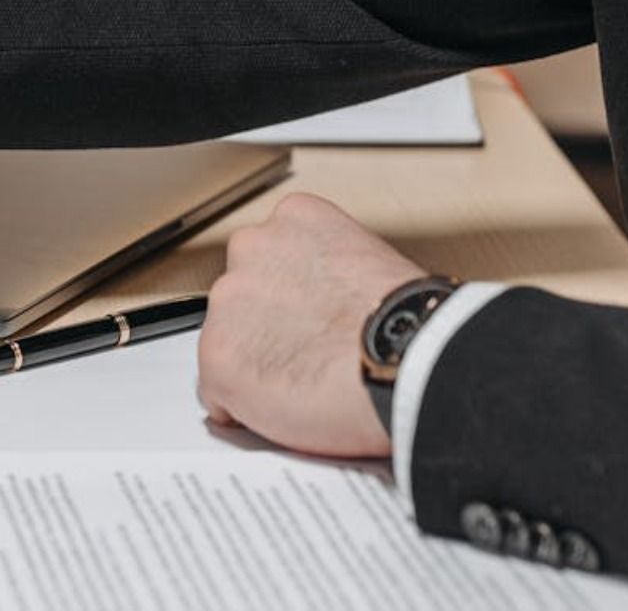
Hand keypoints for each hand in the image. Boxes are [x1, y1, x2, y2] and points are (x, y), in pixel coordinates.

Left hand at [196, 192, 426, 457]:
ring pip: (228, 342)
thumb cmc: (411, 325)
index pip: (271, 257)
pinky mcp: (217, 356)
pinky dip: (244, 407)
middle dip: (266, 326)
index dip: (292, 297)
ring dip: (254, 364)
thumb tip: (322, 301)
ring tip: (306, 383)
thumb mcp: (371, 261)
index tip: (311, 316)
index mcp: (294, 218)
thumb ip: (329, 271)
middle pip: (242, 296)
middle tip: (309, 353)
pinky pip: (218, 392)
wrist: (411, 365)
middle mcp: (250, 248)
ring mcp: (227, 302)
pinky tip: (286, 409)